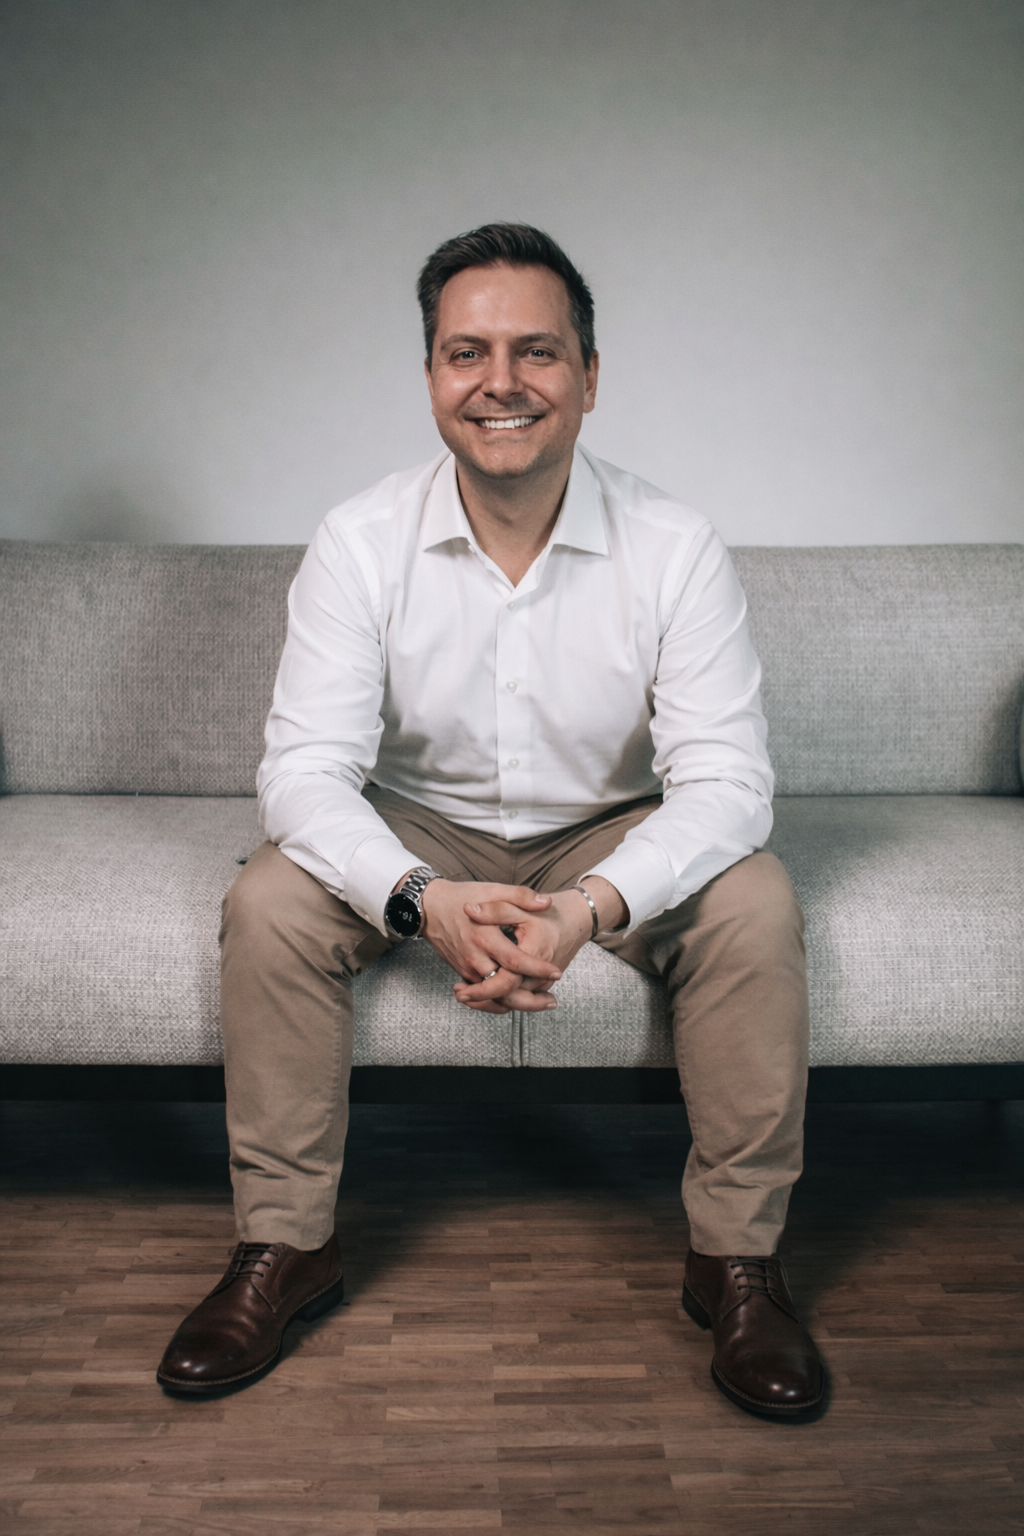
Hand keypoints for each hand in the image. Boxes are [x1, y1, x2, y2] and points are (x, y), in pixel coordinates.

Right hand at [418, 879, 561, 1015]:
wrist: (429, 908)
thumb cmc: (461, 897)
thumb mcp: (492, 890)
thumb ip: (520, 896)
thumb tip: (546, 902)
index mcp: (485, 937)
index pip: (514, 961)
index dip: (536, 969)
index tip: (556, 973)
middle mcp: (475, 957)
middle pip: (504, 988)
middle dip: (530, 1000)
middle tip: (553, 1001)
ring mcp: (467, 968)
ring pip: (493, 996)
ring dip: (517, 1004)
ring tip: (541, 1003)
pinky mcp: (463, 973)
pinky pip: (483, 995)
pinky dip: (500, 1001)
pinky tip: (518, 1000)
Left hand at [456, 876, 627, 1011]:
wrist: (577, 920)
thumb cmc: (549, 913)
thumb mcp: (521, 906)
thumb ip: (496, 909)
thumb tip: (469, 910)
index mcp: (534, 954)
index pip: (507, 982)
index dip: (483, 990)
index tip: (462, 990)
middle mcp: (541, 974)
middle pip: (509, 998)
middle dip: (482, 1001)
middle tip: (458, 994)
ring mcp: (543, 982)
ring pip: (515, 1002)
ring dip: (490, 1002)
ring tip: (464, 995)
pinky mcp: (541, 984)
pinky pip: (520, 998)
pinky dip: (502, 999)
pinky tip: (483, 994)